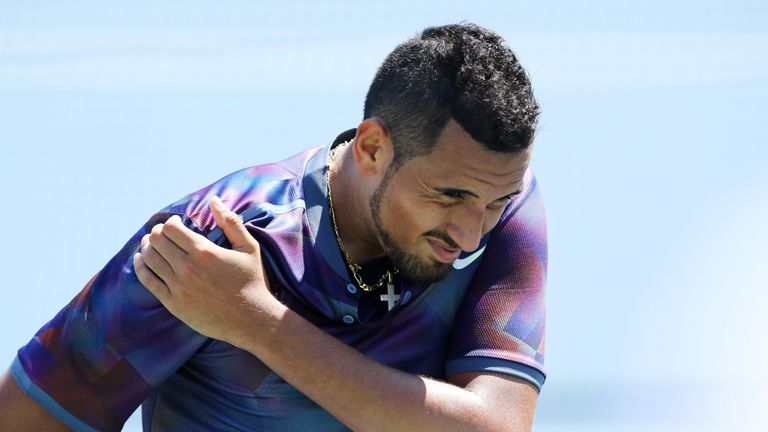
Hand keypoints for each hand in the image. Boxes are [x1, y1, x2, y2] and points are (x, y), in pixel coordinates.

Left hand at [133, 197, 284, 345]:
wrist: (251, 319)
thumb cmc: (252, 280)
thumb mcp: (248, 247)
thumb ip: (230, 222)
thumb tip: (214, 200)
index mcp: (205, 252)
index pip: (170, 228)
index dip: (169, 222)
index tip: (175, 224)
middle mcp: (188, 268)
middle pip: (156, 241)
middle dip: (157, 233)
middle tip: (162, 233)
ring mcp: (178, 287)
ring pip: (149, 258)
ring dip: (147, 247)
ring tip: (152, 244)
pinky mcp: (173, 303)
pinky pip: (147, 280)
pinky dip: (140, 267)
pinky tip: (141, 260)